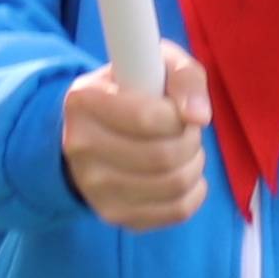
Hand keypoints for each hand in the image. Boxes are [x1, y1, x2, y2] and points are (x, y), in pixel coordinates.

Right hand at [61, 51, 212, 230]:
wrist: (92, 132)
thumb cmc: (132, 90)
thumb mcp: (156, 64)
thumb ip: (184, 76)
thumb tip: (198, 117)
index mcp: (84, 101)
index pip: (148, 118)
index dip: (178, 116)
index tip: (177, 110)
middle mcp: (80, 147)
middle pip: (163, 156)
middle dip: (190, 141)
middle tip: (187, 131)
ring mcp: (93, 187)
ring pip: (173, 185)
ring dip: (194, 165)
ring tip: (185, 151)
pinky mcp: (113, 214)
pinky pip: (176, 211)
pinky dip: (195, 192)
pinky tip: (184, 173)